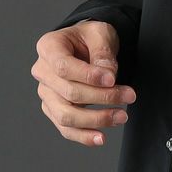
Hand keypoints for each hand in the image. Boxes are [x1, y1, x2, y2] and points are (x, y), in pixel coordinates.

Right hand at [31, 20, 136, 145]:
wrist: (86, 45)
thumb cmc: (90, 37)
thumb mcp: (100, 34)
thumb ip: (102, 53)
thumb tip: (107, 77)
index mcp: (48, 47)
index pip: (63, 67)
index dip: (88, 76)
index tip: (112, 79)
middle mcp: (42, 72)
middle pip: (68, 93)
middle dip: (102, 97)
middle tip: (129, 95)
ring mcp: (47, 93)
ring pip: (65, 115)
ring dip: (95, 120)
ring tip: (121, 116)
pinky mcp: (54, 109)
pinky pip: (66, 128)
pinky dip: (83, 136)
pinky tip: (101, 137)